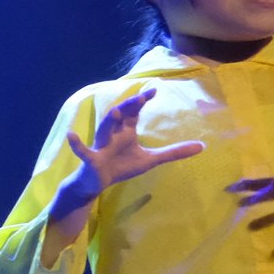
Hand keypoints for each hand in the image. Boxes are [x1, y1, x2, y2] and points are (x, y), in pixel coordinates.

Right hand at [60, 89, 203, 204]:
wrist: (96, 182)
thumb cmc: (121, 166)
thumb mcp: (150, 159)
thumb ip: (174, 152)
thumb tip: (202, 146)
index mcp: (125, 131)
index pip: (134, 112)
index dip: (142, 101)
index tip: (154, 90)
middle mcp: (113, 135)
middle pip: (120, 116)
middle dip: (129, 106)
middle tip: (141, 97)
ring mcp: (101, 146)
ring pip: (103, 130)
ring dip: (108, 121)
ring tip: (116, 113)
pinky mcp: (91, 159)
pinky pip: (83, 151)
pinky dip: (77, 144)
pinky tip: (72, 136)